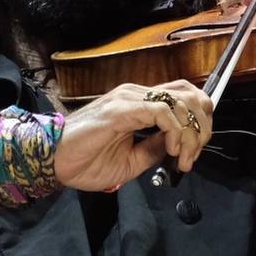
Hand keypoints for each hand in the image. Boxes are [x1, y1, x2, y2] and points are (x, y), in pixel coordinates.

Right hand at [54, 80, 213, 191]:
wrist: (53, 161)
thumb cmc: (85, 161)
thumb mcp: (132, 160)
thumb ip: (155, 148)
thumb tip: (178, 145)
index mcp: (139, 103)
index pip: (183, 96)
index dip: (199, 121)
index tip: (194, 152)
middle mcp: (136, 94)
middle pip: (188, 94)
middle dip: (202, 126)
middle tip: (194, 155)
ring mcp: (128, 98)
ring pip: (179, 101)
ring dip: (191, 132)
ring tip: (183, 157)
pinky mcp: (120, 109)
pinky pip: (161, 111)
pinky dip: (175, 131)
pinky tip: (171, 150)